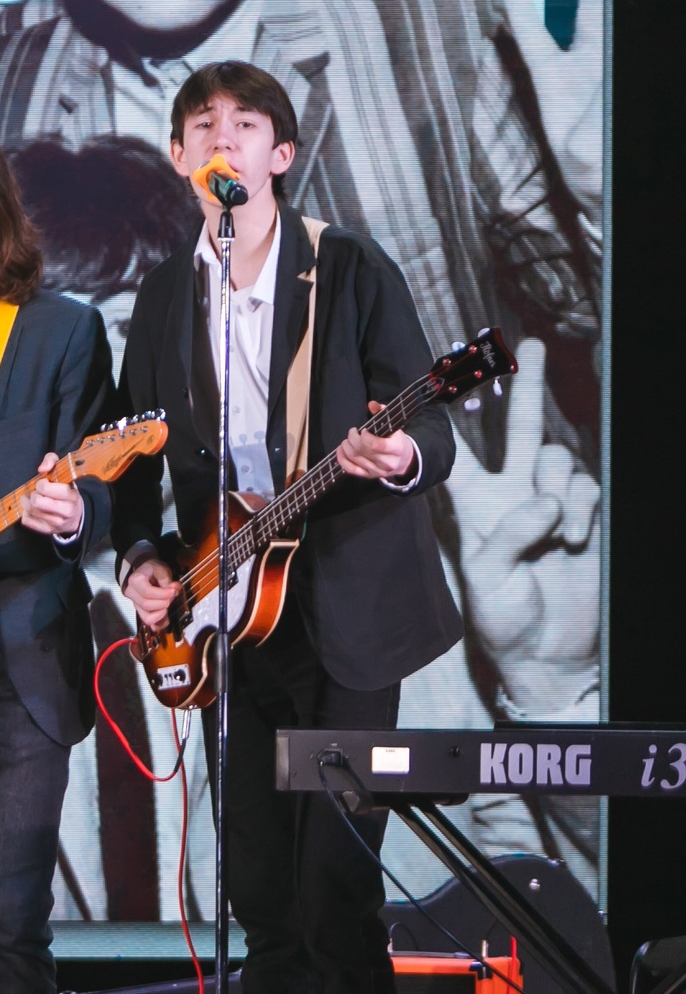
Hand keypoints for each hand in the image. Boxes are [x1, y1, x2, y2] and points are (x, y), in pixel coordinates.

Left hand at [20, 453, 83, 538]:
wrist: (77, 515)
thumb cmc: (66, 489)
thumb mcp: (63, 470)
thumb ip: (51, 460)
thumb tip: (42, 469)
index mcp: (71, 496)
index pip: (46, 489)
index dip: (41, 484)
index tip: (45, 483)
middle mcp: (66, 511)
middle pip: (36, 502)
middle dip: (34, 494)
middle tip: (38, 492)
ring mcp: (56, 523)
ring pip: (30, 511)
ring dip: (28, 502)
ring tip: (33, 498)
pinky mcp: (48, 530)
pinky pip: (27, 521)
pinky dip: (26, 513)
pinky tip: (32, 509)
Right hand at [121, 557, 178, 632]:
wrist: (143, 572)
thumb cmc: (151, 570)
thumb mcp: (159, 568)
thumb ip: (166, 578)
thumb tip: (173, 589)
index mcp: (135, 581)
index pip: (147, 593)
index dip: (163, 594)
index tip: (173, 590)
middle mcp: (131, 594)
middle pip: (147, 605)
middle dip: (163, 602)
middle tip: (172, 596)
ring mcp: (135, 604)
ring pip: (147, 617)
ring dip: (161, 613)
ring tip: (167, 603)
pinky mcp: (140, 611)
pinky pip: (148, 621)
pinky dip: (158, 622)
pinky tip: (166, 618)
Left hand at [335, 405, 419, 482]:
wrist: (404, 461)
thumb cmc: (396, 441)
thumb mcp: (395, 427)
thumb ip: (383, 414)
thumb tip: (372, 405)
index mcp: (397, 448)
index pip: (377, 445)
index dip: (365, 436)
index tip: (363, 430)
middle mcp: (388, 462)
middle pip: (363, 450)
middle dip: (353, 438)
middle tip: (352, 432)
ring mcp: (378, 471)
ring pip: (355, 458)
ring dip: (346, 446)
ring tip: (348, 439)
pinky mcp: (369, 476)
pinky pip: (351, 469)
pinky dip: (342, 459)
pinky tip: (340, 450)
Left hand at [449, 338, 599, 714]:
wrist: (551, 648)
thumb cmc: (506, 616)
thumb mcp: (489, 577)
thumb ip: (510, 533)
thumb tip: (544, 501)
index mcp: (474, 505)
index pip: (450, 455)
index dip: (429, 426)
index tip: (408, 393)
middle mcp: (512, 493)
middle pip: (519, 427)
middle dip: (526, 385)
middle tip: (530, 345)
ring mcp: (551, 500)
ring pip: (557, 460)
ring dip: (558, 491)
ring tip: (555, 536)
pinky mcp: (585, 513)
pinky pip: (585, 487)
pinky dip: (581, 511)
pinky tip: (573, 541)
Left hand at [494, 0, 602, 199]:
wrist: (616, 199)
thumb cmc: (594, 182)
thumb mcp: (583, 151)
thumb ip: (594, 117)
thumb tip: (610, 80)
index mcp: (559, 85)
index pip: (533, 35)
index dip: (520, 3)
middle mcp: (590, 70)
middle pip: (593, 6)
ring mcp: (611, 72)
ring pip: (618, 18)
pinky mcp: (621, 83)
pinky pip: (616, 45)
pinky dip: (630, 15)